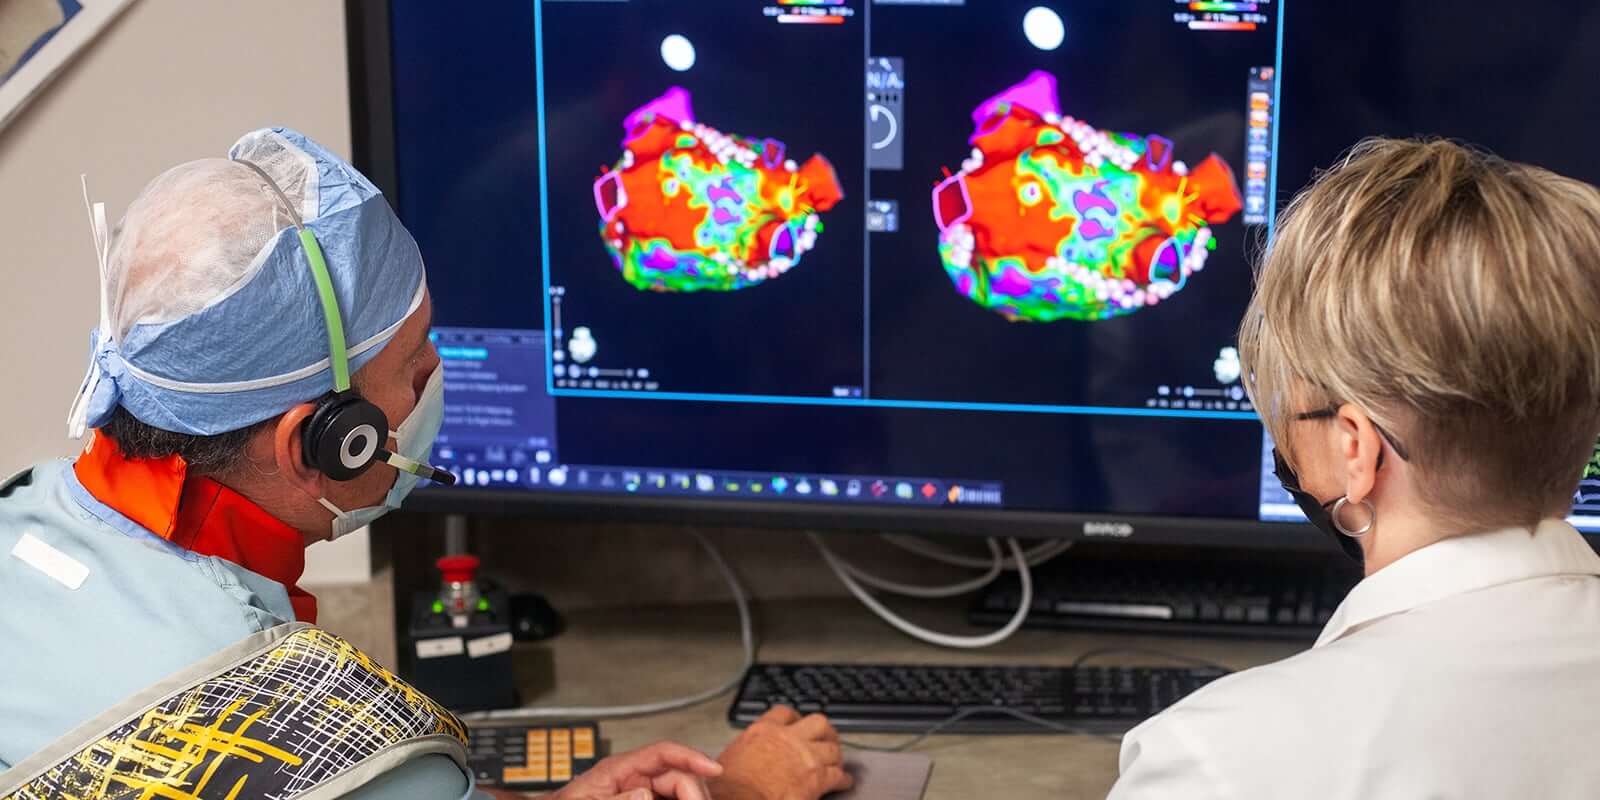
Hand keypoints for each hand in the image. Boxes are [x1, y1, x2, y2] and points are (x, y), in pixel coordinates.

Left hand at [550, 741, 723, 799]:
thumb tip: (645, 795)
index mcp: (619, 769)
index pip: (663, 752)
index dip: (692, 756)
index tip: (714, 768)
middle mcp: (634, 777)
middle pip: (679, 775)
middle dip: (695, 791)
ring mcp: (641, 792)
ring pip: (678, 791)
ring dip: (690, 797)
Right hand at [709, 707, 853, 799]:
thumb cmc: (729, 789)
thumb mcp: (731, 759)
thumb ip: (745, 752)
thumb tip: (743, 759)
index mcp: (763, 732)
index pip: (784, 713)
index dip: (794, 718)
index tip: (797, 723)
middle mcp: (788, 739)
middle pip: (817, 723)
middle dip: (824, 731)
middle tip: (826, 738)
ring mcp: (806, 757)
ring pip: (832, 747)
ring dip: (835, 755)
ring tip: (836, 761)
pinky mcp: (818, 779)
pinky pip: (838, 775)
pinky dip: (843, 779)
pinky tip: (843, 782)